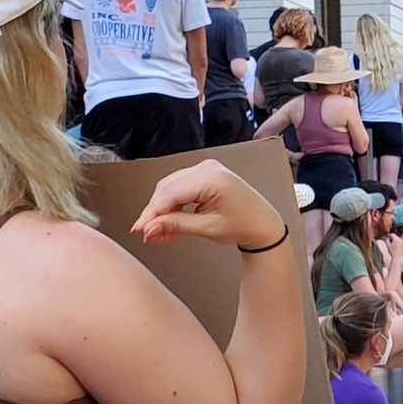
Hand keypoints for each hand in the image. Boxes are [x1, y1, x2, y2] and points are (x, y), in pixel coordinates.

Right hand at [130, 159, 286, 249]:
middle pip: (167, 189)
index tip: (139, 229)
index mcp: (212, 178)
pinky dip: (173, 205)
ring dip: (163, 211)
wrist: (263, 224)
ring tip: (162, 233)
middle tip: (149, 235)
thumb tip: (150, 227)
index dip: (151, 213)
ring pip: (170, 188)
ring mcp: (206, 169)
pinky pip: (180, 187)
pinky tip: (170, 223)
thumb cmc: (245, 224)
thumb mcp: (207, 228)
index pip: (170, 194)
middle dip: (156, 213)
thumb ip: (175, 225)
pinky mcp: (204, 175)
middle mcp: (208, 168)